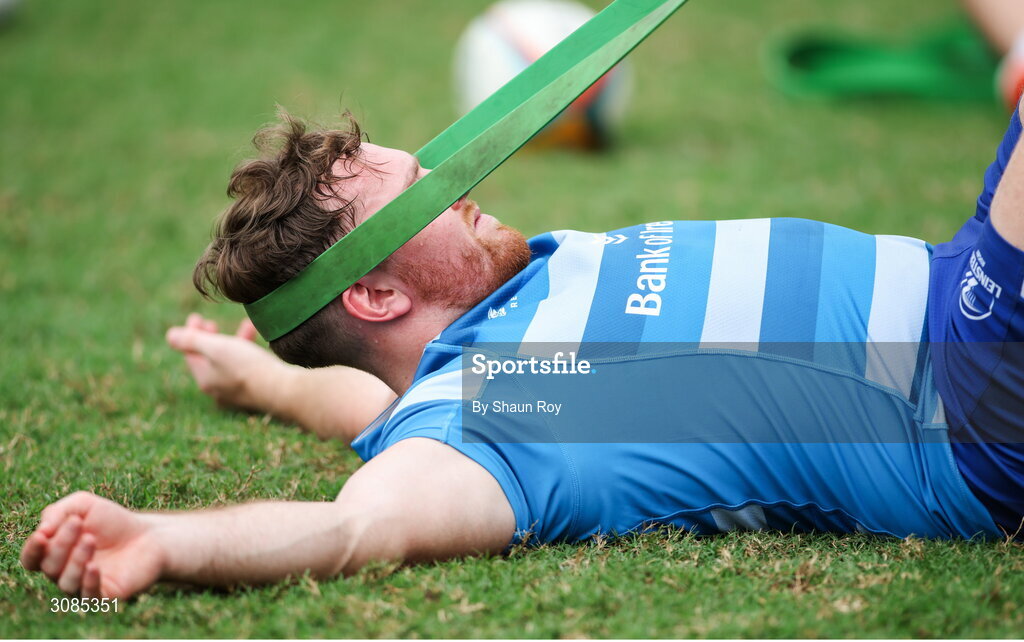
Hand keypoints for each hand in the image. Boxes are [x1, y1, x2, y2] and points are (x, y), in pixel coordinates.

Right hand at [20, 492, 163, 598]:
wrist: (149, 535)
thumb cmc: (113, 521)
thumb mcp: (83, 505)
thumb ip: (57, 512)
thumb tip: (40, 532)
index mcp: (55, 554)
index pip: (32, 559)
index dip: (32, 550)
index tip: (42, 535)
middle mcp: (64, 573)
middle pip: (49, 566)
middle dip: (61, 543)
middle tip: (78, 523)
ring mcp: (82, 586)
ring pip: (66, 582)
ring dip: (75, 559)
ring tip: (90, 539)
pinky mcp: (103, 595)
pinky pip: (88, 596)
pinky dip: (88, 581)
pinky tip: (94, 566)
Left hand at [166, 313, 289, 411]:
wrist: (281, 389)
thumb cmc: (247, 367)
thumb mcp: (215, 347)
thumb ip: (191, 340)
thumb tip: (169, 335)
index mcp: (205, 378)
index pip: (190, 353)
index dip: (190, 333)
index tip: (198, 317)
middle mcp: (218, 387)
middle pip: (208, 358)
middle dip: (209, 338)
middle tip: (212, 323)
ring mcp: (237, 390)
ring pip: (229, 361)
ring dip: (233, 341)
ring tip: (245, 326)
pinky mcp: (256, 389)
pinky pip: (246, 367)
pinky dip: (248, 351)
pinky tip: (260, 344)